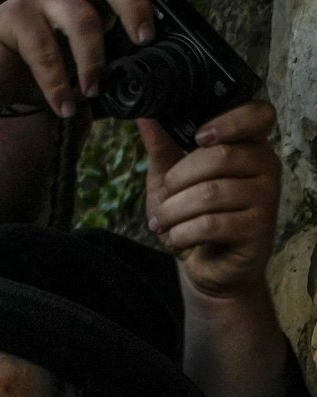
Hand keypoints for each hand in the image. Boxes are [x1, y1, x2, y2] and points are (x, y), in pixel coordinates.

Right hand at [0, 0, 157, 120]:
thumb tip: (137, 66)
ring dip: (92, 60)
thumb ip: (100, 52)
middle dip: (132, 10)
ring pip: (82, 20)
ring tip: (91, 90)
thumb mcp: (73, 59)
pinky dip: (57, 81)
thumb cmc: (28, 69)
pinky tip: (63, 104)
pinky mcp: (14, 15)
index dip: (138, 5)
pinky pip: (45, 49)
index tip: (151, 32)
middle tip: (143, 39)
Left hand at [143, 102, 280, 305]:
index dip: (229, 121)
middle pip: (221, 157)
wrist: (208, 265)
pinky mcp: (258, 229)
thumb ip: (161, 145)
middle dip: (178, 180)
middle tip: (165, 197)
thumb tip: (144, 116)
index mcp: (249, 146)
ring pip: (210, 193)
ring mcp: (267, 198)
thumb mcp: (171, 178)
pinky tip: (177, 238)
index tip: (198, 137)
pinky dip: (182, 233)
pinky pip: (211, 224)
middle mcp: (266, 166)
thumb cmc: (193, 216)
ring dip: (173, 211)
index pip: (258, 116)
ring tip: (164, 222)